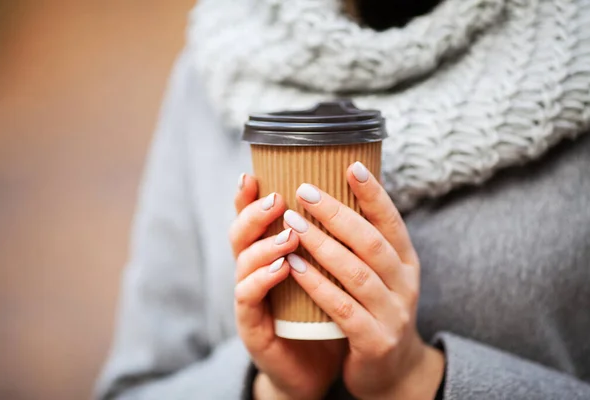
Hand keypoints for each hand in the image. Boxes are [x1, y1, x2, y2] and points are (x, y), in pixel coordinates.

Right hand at [230, 174, 343, 399]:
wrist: (316, 367)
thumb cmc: (322, 314)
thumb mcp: (325, 272)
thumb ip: (327, 239)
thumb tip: (352, 195)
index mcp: (269, 253)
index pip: (252, 218)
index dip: (247, 196)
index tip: (253, 172)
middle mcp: (253, 270)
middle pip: (240, 233)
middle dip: (255, 212)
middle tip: (279, 199)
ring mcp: (249, 297)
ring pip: (243, 262)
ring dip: (265, 244)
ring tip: (289, 233)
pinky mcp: (252, 326)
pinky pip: (250, 298)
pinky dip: (263, 281)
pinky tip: (283, 268)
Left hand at [282, 163, 444, 399]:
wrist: (391, 374)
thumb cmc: (376, 312)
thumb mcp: (381, 276)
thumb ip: (364, 244)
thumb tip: (338, 197)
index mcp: (406, 263)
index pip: (392, 221)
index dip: (374, 193)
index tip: (350, 165)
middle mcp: (405, 284)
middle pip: (372, 241)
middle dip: (338, 213)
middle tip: (306, 190)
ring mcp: (392, 314)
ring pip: (356, 272)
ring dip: (322, 245)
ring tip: (292, 222)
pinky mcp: (375, 341)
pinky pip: (342, 308)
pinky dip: (317, 285)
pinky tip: (294, 266)